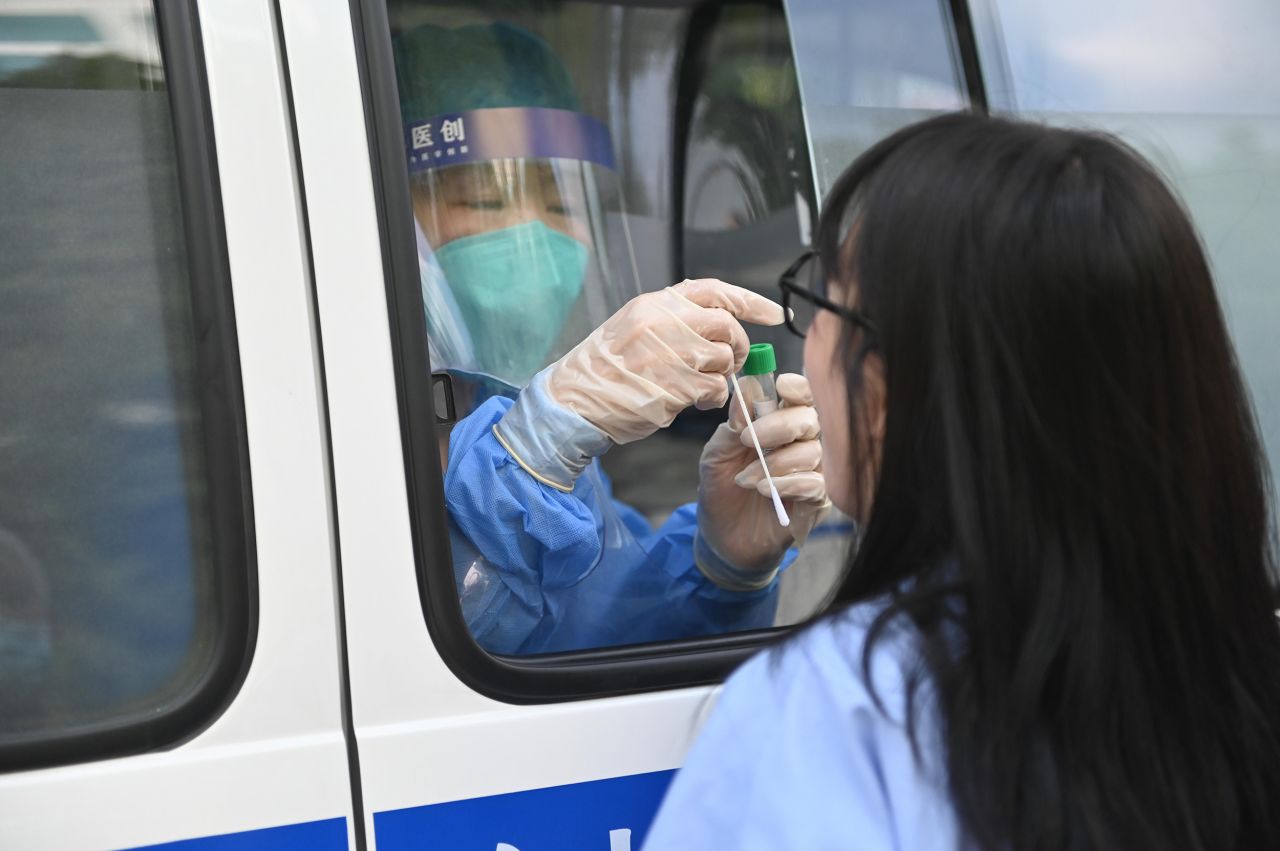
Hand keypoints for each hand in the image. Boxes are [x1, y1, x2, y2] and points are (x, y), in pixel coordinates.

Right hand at [545, 279, 783, 443]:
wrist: (573, 400)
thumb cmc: (604, 369)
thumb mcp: (633, 327)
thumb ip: (672, 321)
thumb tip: (717, 327)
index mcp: (655, 304)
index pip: (714, 291)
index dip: (750, 301)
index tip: (774, 313)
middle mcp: (665, 323)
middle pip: (727, 326)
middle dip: (737, 346)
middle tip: (731, 362)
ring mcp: (671, 354)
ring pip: (724, 359)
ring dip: (721, 376)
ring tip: (700, 386)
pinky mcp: (675, 386)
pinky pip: (715, 389)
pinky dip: (712, 397)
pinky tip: (693, 401)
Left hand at [695, 373, 829, 584]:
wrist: (722, 541)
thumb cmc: (721, 492)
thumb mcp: (715, 456)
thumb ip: (732, 425)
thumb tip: (747, 389)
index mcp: (778, 427)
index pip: (800, 397)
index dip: (796, 387)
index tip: (780, 386)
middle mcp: (800, 446)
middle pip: (810, 419)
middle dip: (779, 425)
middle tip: (749, 440)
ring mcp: (811, 474)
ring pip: (812, 452)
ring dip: (776, 463)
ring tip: (746, 480)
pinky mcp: (816, 504)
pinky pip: (816, 484)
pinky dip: (789, 484)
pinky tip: (765, 491)